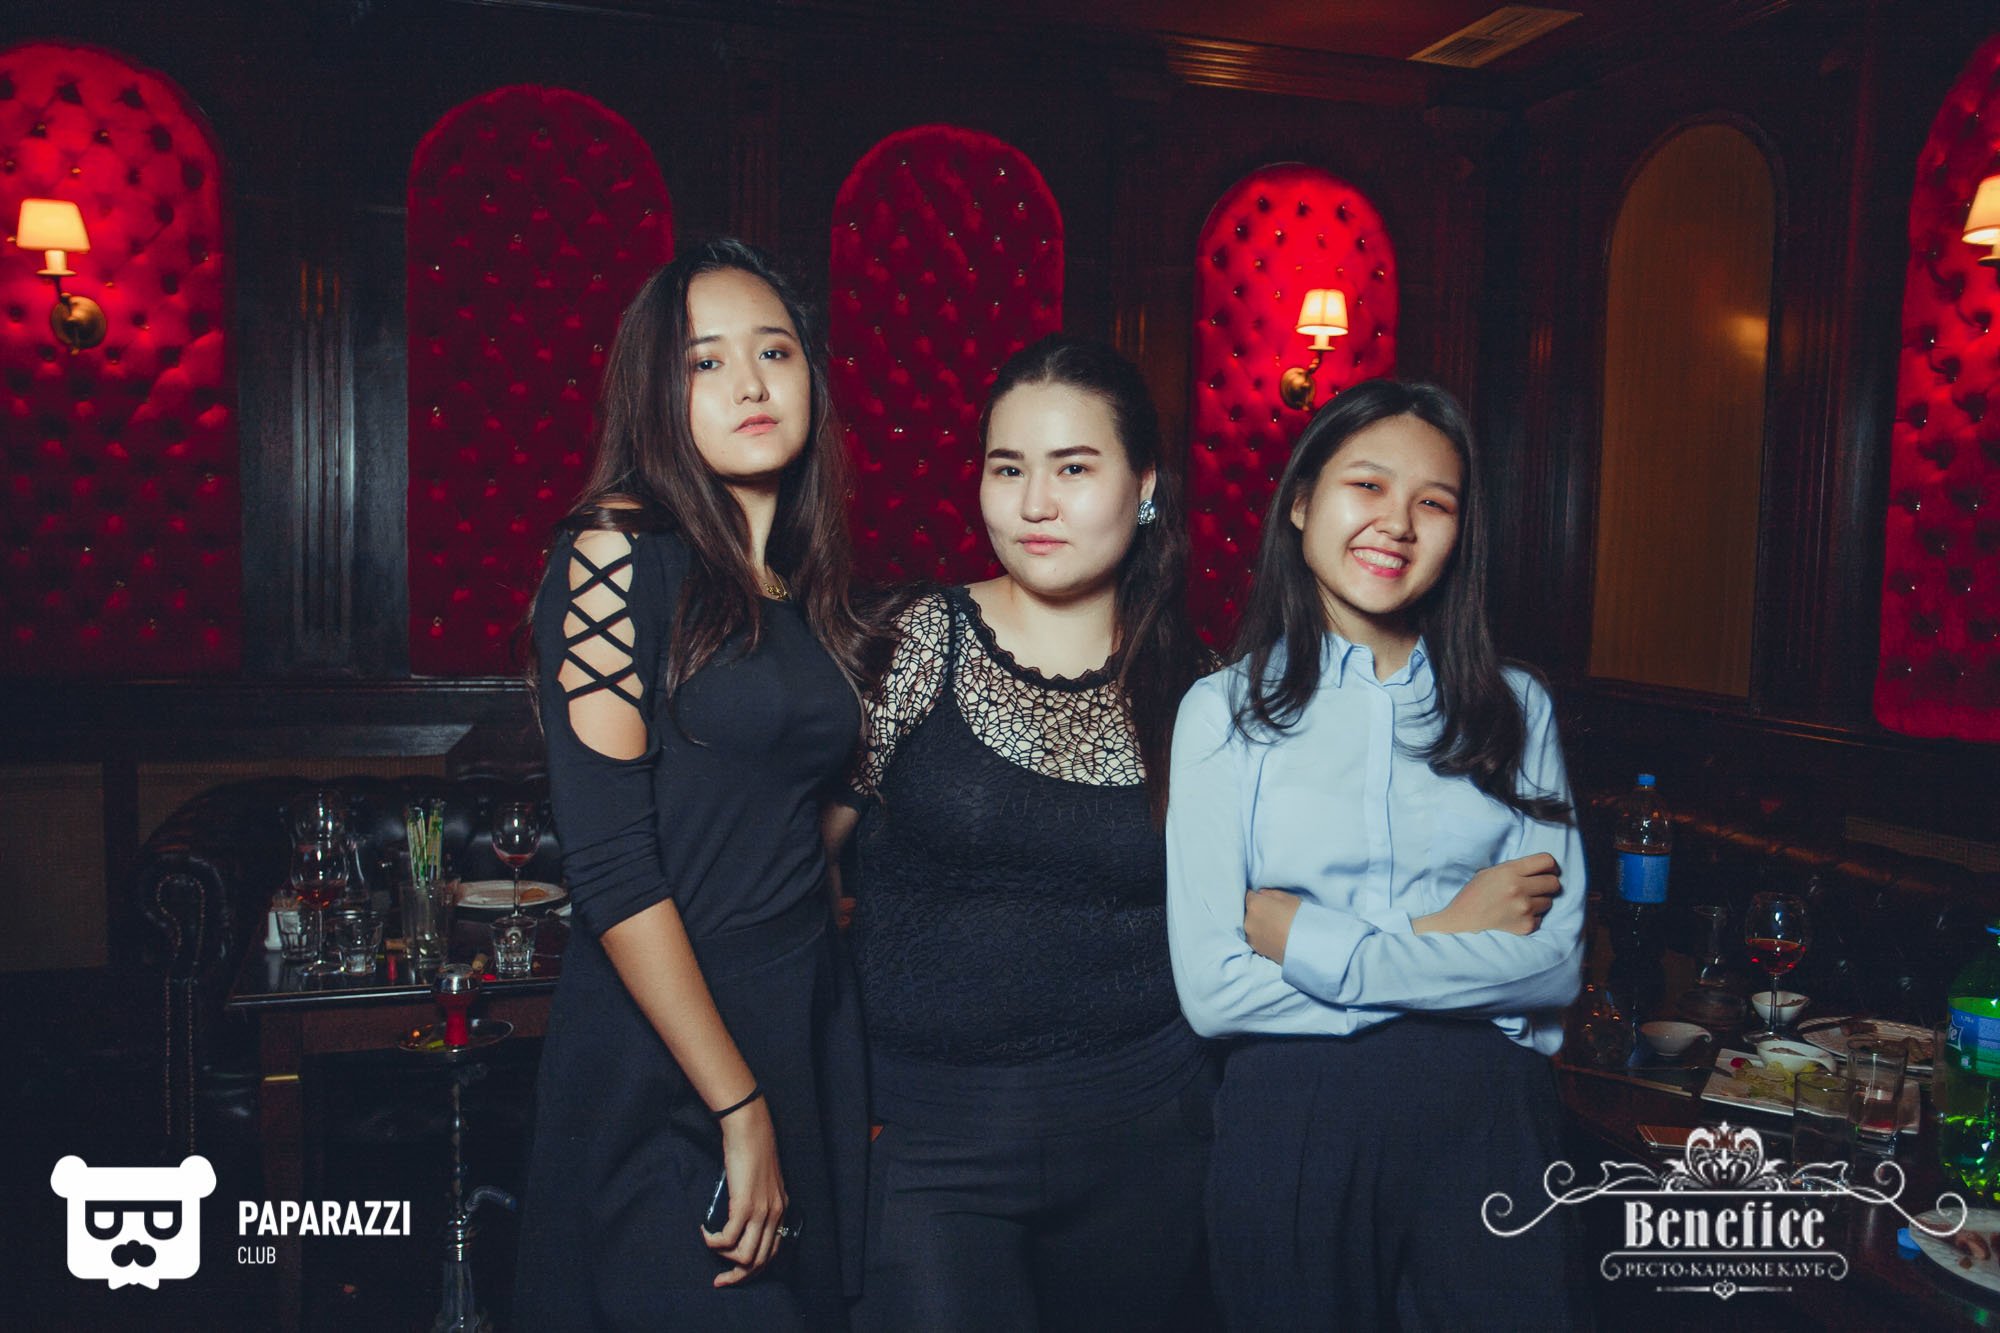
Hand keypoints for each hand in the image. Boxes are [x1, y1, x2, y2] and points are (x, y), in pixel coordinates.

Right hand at [702, 1097, 788, 1286]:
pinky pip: (728, 1239)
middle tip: (719, 1280)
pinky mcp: (745, 1206)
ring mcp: (762, 1212)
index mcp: (781, 1210)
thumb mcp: (759, 1182)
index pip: (772, 1252)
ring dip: (724, 1258)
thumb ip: (753, 1201)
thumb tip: (735, 1220)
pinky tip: (706, 1232)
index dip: (753, 1269)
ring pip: (746, 1257)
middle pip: (760, 1262)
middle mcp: (776, 1215)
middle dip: (738, 1276)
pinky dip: (714, 1242)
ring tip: (712, 1244)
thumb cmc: (751, 1151)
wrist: (750, 1130)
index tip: (733, 1273)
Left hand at [1243, 888, 1302, 963]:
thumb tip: (1260, 894)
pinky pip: (1254, 938)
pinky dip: (1260, 936)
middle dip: (1256, 911)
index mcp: (1255, 904)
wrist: (1306, 944)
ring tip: (1273, 927)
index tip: (1265, 901)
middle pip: (1248, 912)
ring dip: (1257, 925)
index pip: (1248, 895)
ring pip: (1250, 925)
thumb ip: (1269, 893)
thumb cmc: (1299, 917)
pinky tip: (1273, 937)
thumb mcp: (1287, 898)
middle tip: (1271, 914)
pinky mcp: (1255, 948)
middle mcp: (1248, 920)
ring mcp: (1250, 936)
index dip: (1257, 897)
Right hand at [1415, 853, 1559, 935]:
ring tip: (1522, 903)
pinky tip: (1517, 915)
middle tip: (1538, 888)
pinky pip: (1540, 918)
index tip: (1549, 871)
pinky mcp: (1525, 925)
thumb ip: (1516, 868)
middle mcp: (1519, 889)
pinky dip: (1532, 917)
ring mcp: (1523, 909)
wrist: (1462, 918)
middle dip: (1548, 884)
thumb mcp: (1491, 871)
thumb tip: (1542, 869)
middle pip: (1554, 883)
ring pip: (1549, 902)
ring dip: (1539, 902)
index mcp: (1510, 871)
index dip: (1551, 866)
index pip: (1547, 861)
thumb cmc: (1476, 892)